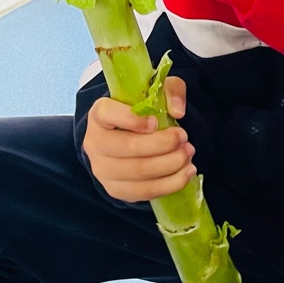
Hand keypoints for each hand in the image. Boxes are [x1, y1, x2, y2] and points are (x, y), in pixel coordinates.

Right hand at [82, 77, 194, 201]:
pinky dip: (170, 184)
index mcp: (99, 114)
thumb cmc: (141, 112)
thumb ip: (170, 91)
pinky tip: (186, 173)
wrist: (127, 137)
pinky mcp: (115, 189)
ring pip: (139, 172)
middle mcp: (94, 143)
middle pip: (128, 147)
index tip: (156, 122)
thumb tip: (178, 111)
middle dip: (163, 144)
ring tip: (188, 155)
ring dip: (170, 165)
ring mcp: (102, 169)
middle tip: (185, 139)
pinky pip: (144, 191)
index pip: (107, 114)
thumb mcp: (156, 91)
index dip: (132, 119)